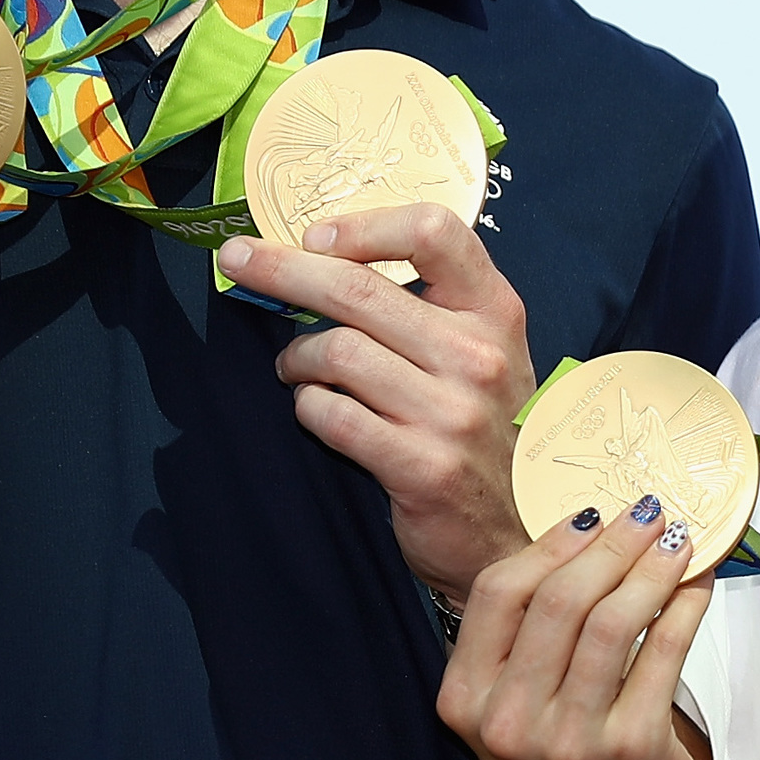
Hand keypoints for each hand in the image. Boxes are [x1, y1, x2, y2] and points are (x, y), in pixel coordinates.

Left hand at [219, 204, 533, 600]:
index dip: (364, 226)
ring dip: (297, 357)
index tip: (316, 237)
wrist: (519, 534)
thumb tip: (321, 261)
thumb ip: (427, 309)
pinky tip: (314, 409)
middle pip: (360, 288)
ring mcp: (453, 412)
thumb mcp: (483, 356)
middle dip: (285, 269)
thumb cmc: (486, 433)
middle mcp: (478, 355)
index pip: (434, 231)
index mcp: (495, 312)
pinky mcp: (422, 466)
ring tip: (294, 368)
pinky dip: (309, 407)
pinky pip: (333, 415)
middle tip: (240, 259)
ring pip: (337, 351)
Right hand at [439, 501, 713, 759]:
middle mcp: (508, 723)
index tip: (591, 515)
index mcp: (465, 702)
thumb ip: (528, 639)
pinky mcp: (630, 748)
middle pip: (558, 599)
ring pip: (611, 619)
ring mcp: (568, 739)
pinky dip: (683, 607)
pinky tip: (697, 585)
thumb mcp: (516, 711)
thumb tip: (585, 535)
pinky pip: (662, 652)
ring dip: (651, 567)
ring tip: (677, 541)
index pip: (500, 595)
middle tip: (648, 513)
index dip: (550, 544)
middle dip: (611, 544)